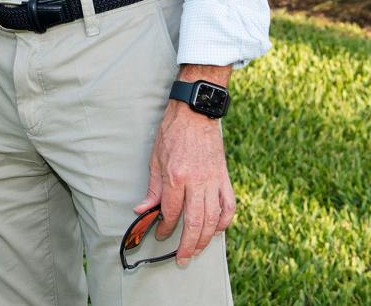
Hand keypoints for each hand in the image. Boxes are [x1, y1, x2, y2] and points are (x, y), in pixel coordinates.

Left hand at [133, 102, 234, 265]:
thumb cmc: (172, 133)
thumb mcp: (155, 158)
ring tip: (197, 250)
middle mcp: (196, 181)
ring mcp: (213, 180)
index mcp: (176, 176)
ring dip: (205, 239)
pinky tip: (216, 229)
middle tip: (182, 258)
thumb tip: (141, 209)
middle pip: (194, 222)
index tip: (160, 234)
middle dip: (187, 245)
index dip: (164, 227)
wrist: (194, 113)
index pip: (170, 211)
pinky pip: (228, 206)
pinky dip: (224, 221)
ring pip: (212, 219)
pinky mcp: (224, 178)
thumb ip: (152, 188)